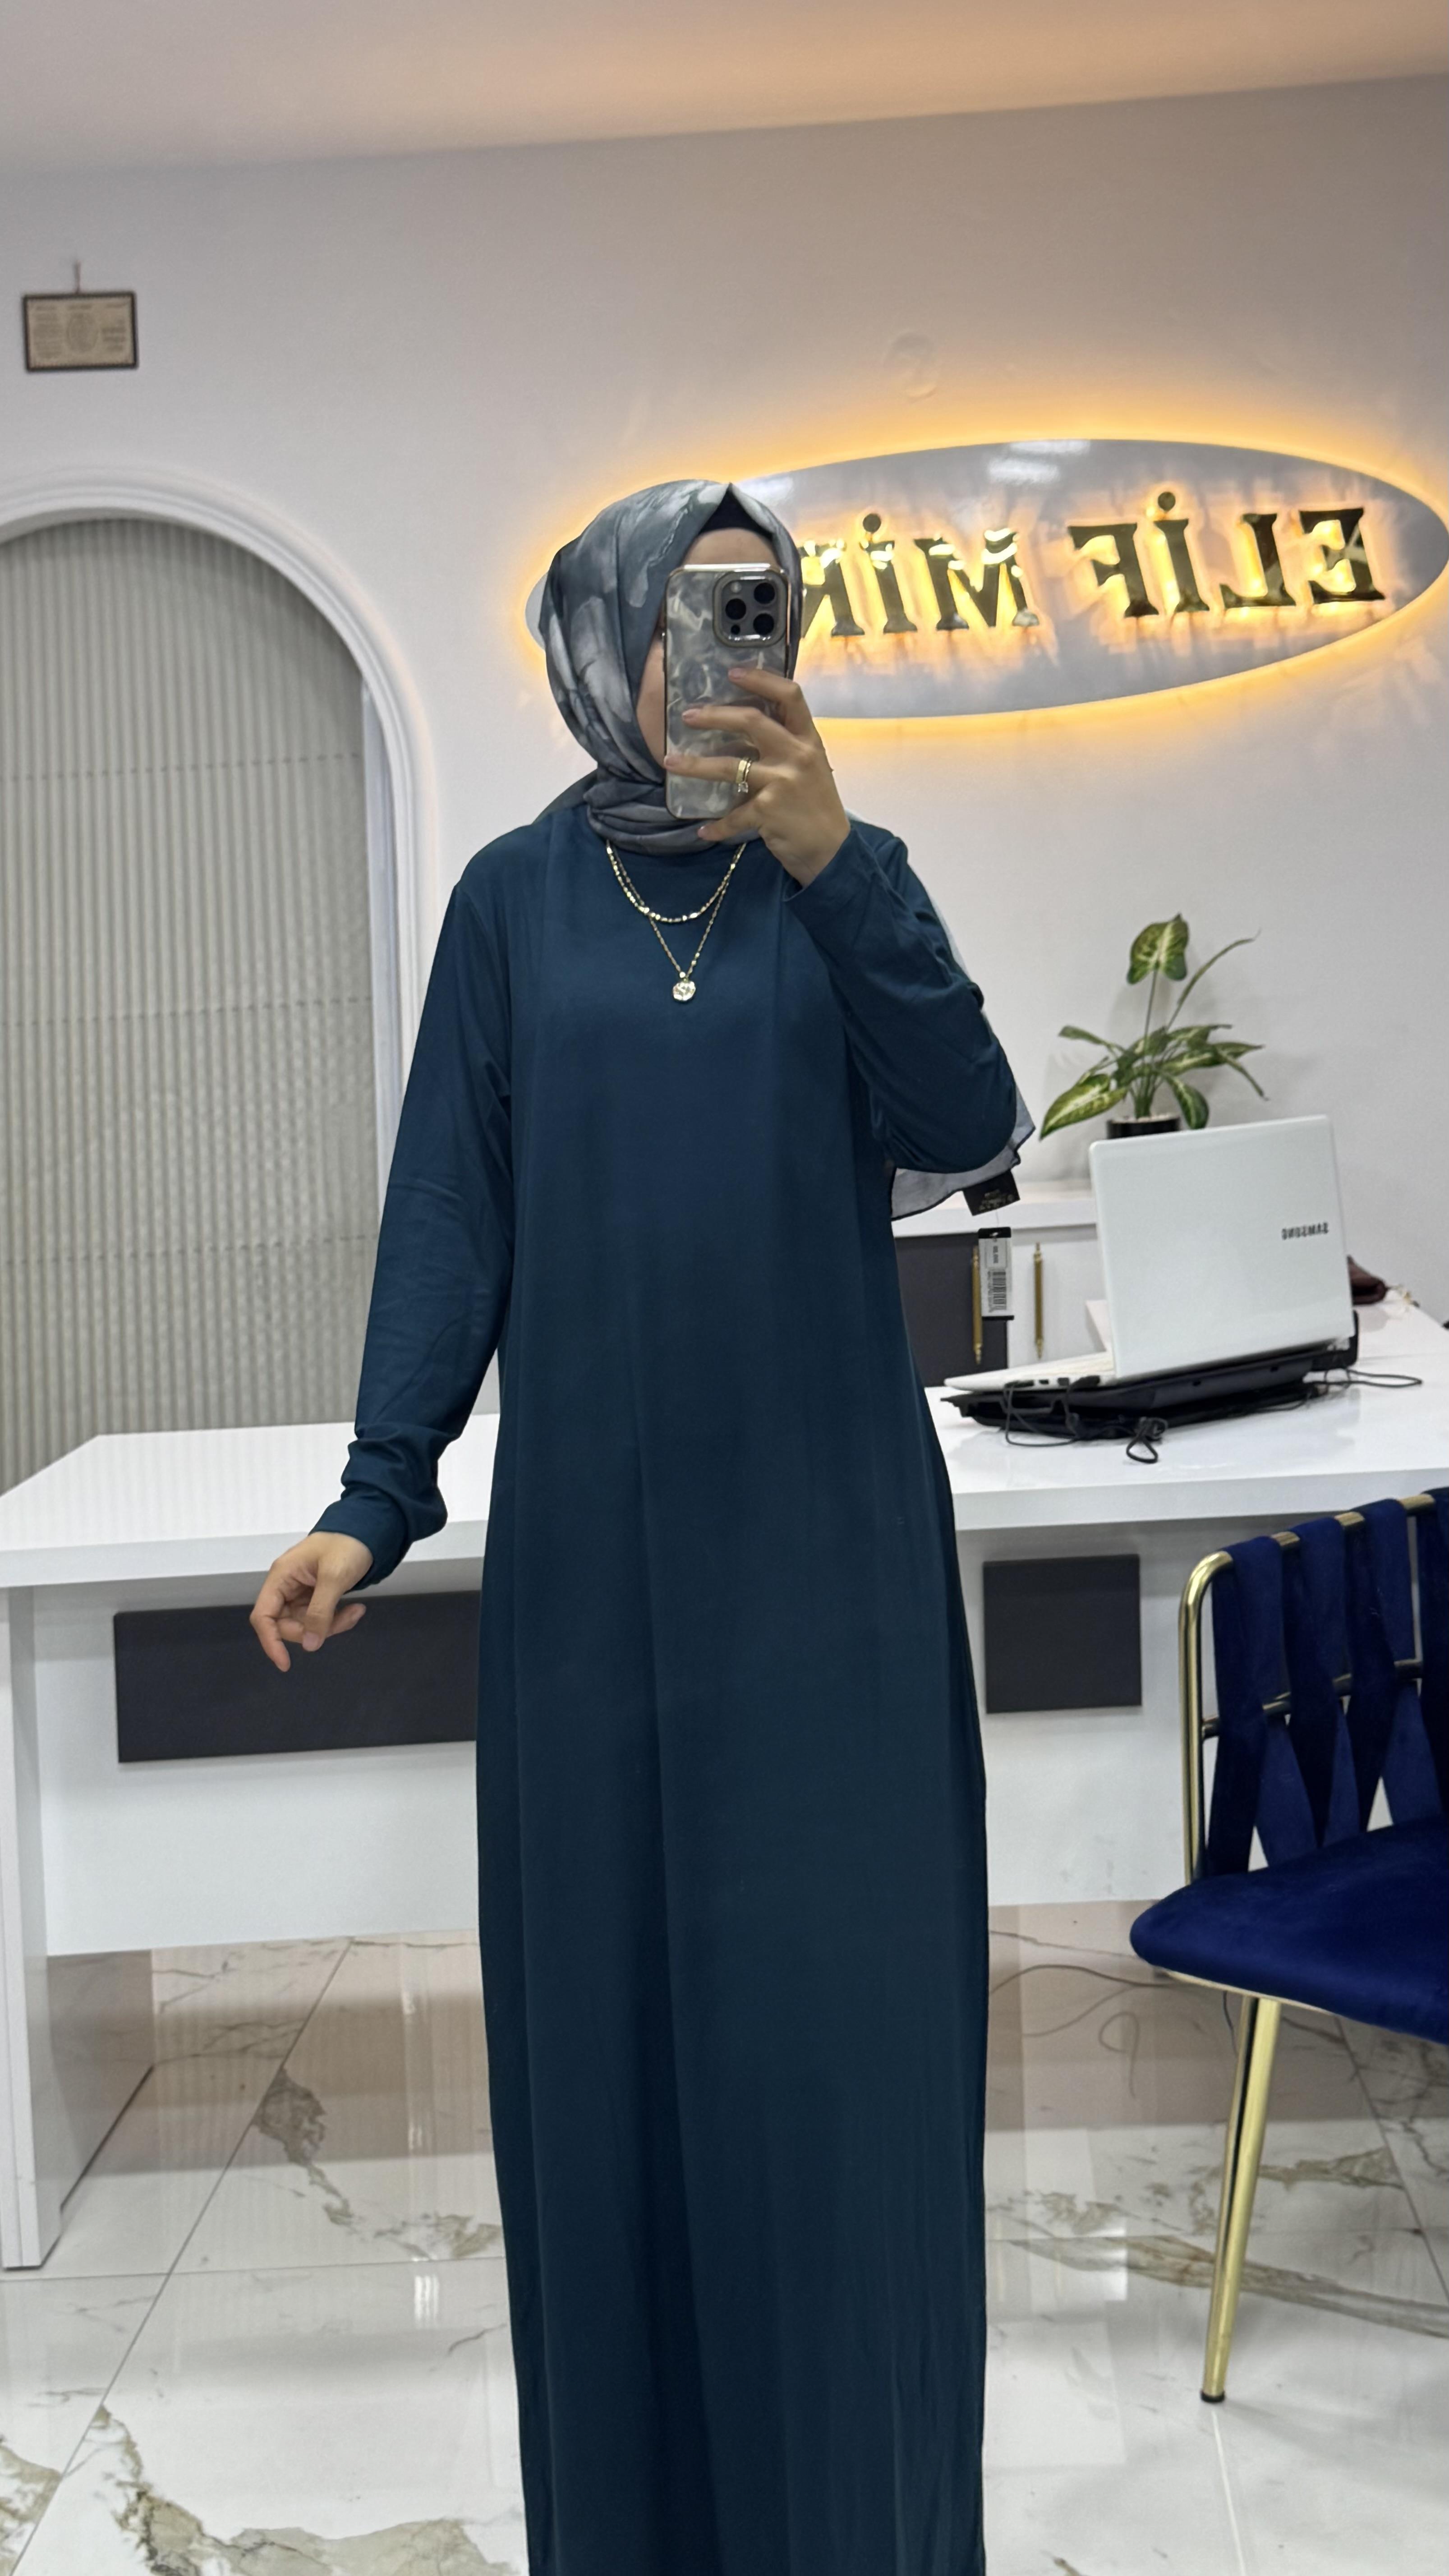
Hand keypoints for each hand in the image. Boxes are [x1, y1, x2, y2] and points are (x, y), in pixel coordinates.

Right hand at [250, 1533, 372, 1672]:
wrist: (368, 1531)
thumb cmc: (347, 1544)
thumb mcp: (334, 1577)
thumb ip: (320, 1612)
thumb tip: (309, 1644)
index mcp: (281, 1577)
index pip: (263, 1616)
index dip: (270, 1641)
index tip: (284, 1663)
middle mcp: (286, 1586)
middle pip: (285, 1625)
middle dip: (313, 1630)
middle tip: (341, 1621)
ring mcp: (301, 1592)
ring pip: (306, 1625)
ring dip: (330, 1626)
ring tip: (355, 1612)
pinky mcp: (315, 1597)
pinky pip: (319, 1619)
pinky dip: (336, 1620)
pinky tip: (355, 1609)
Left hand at [664, 667, 849, 883]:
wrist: (832, 850)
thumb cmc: (817, 806)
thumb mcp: (811, 766)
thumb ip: (787, 744)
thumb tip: (747, 724)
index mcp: (808, 739)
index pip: (790, 695)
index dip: (761, 679)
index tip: (732, 672)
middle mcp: (797, 755)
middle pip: (751, 721)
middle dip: (715, 715)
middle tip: (688, 716)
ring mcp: (782, 782)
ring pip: (730, 766)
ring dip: (695, 765)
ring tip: (669, 762)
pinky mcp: (768, 811)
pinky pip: (733, 815)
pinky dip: (716, 826)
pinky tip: (703, 830)